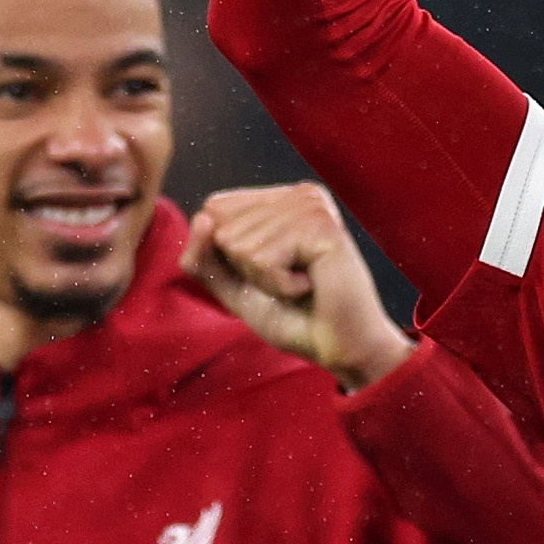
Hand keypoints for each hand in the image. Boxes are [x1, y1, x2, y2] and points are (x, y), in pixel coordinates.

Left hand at [188, 183, 412, 389]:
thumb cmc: (295, 317)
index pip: (215, 209)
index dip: (229, 256)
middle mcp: (297, 194)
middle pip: (223, 227)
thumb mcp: (234, 287)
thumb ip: (203, 258)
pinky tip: (311, 286)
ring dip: (267, 281)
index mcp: (280, 199)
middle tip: (291, 283)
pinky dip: (281, 287)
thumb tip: (201, 218)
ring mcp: (312, 206)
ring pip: (240, 245)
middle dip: (248, 270)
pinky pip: (264, 259)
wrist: (342, 349)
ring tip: (303, 286)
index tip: (272, 272)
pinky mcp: (321, 226)